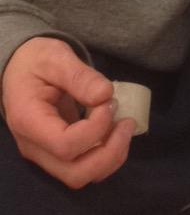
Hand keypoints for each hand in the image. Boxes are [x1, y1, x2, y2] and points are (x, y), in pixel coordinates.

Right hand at [2, 37, 135, 188]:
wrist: (19, 69)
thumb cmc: (35, 60)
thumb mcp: (55, 57)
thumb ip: (79, 76)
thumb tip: (105, 95)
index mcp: (29, 121)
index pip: (65, 145)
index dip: (95, 129)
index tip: (109, 101)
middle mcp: (34, 147)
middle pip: (75, 173)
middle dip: (109, 153)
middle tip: (127, 122)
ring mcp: (45, 154)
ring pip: (81, 175)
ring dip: (111, 157)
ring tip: (124, 125)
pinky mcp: (57, 154)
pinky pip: (83, 166)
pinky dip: (106, 154)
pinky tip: (115, 129)